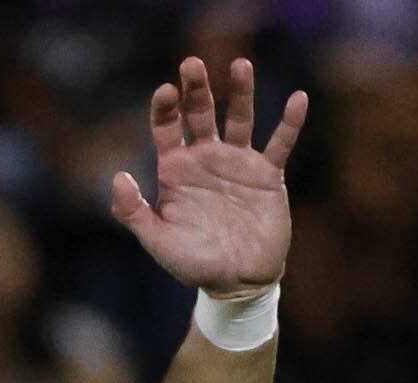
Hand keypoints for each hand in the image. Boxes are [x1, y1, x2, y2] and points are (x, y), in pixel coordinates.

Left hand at [108, 57, 303, 299]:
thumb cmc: (194, 264)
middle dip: (196, 88)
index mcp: (176, 169)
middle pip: (200, 113)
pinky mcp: (267, 175)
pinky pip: (280, 144)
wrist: (237, 283)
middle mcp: (206, 158)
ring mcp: (238, 163)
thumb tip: (117, 177)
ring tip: (240, 65)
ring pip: (240, 118)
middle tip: (192, 64)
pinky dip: (290, 123)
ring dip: (241, 91)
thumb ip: (135, 212)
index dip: (164, 108)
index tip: (165, 92)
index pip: (167, 128)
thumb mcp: (158, 241)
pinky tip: (299, 99)